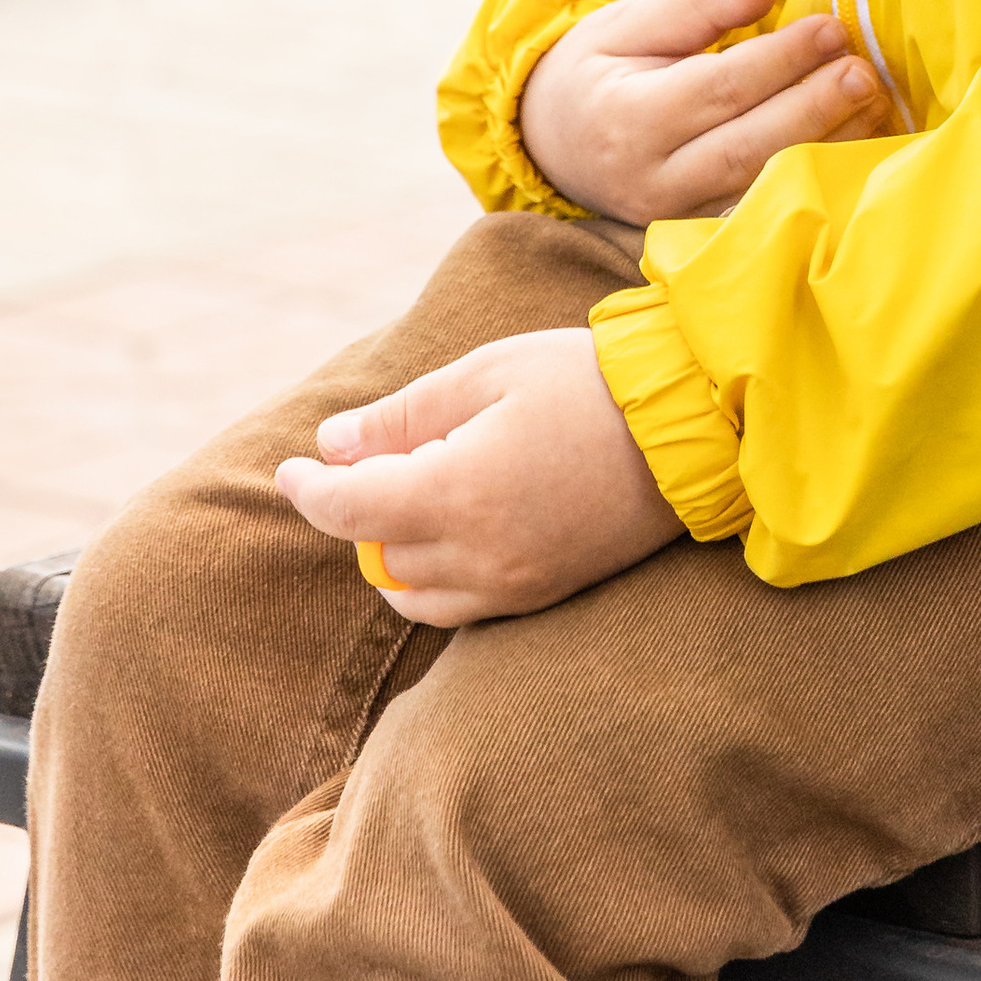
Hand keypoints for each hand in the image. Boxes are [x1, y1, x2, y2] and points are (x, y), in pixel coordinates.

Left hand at [275, 328, 683, 622]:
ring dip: (393, 554)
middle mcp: (477, 553)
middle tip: (368, 465)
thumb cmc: (587, 381)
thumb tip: (332, 445)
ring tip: (413, 497)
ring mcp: (513, 583)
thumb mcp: (489, 373)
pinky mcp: (543, 594)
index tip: (289, 469)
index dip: (308, 491)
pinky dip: (436, 578)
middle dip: (358, 515)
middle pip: (376, 556)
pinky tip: (453, 529)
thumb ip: (405, 414)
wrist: (691, 426)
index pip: (348, 512)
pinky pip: (460, 607)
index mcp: (457, 490)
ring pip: (413, 595)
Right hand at [517, 0, 887, 222]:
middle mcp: (651, 181)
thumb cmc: (602, 71)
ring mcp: (675, 219)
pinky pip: (760, 215)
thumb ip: (698, 1)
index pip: (718, 88)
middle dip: (812, 109)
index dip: (780, 59)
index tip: (831, 27)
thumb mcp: (630, 22)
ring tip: (871, 105)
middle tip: (863, 72)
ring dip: (823, 148)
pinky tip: (852, 154)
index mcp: (629, 118)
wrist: (554, 143)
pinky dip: (808, 185)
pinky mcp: (698, 237)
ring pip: (760, 189)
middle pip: (746, 148)